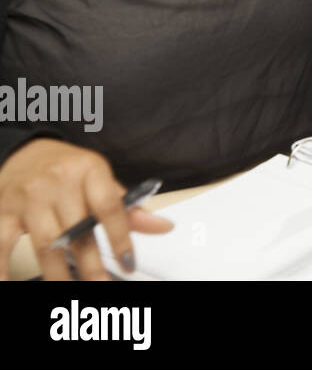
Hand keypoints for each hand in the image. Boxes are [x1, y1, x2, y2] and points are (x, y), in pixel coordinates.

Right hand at [0, 139, 172, 280]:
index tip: (129, 263)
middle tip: (101, 285)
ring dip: (58, 272)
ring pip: (47, 242)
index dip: (121, 237)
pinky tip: (8, 284)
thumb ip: (128, 206)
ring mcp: (30, 198)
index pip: (109, 206)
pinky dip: (3, 267)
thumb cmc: (68, 169)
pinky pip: (3, 244)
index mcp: (90, 171)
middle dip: (91, 264)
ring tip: (68, 290)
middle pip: (78, 230)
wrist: (22, 152)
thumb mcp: (100, 178)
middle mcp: (60, 182)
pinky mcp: (4, 211)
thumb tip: (164, 227)